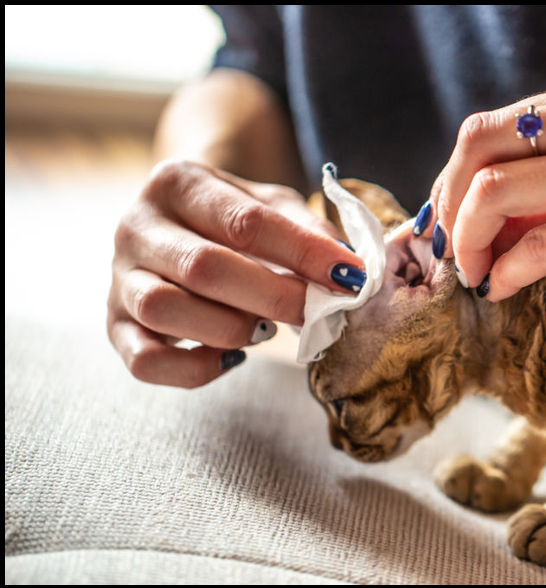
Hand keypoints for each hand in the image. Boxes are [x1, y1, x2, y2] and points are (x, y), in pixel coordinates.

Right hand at [108, 159, 365, 387]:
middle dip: (274, 296)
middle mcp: (137, 225)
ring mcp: (119, 277)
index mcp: (178, 182)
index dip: (304, 254)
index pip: (245, 221)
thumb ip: (310, 232)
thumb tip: (351, 271)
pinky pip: (145, 360)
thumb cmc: (235, 218)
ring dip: (230, 327)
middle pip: (204, 267)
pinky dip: (195, 369)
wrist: (180, 225)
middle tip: (317, 312)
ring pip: (165, 310)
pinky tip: (232, 357)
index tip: (350, 278)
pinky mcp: (114, 325)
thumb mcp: (274, 205)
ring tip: (265, 329)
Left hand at [424, 71, 545, 336]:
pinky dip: (506, 272)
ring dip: (468, 240)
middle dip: (447, 204)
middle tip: (449, 250)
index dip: (453, 180)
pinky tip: (504, 289)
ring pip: (495, 190)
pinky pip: (536, 245)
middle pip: (479, 145)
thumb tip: (480, 206)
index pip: (492, 126)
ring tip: (475, 272)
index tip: (447, 224)